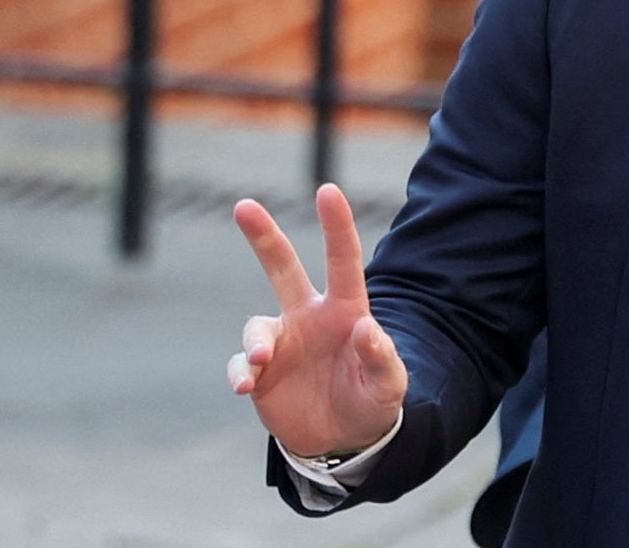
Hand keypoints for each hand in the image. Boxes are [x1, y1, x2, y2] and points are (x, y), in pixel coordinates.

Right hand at [228, 183, 406, 457]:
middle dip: (264, 236)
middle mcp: (309, 317)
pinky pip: (241, 366)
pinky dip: (240, 373)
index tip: (328, 190)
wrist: (345, 438)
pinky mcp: (260, 374)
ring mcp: (282, 343)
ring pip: (256, 324)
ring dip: (256, 341)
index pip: (343, 261)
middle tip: (244, 205)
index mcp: (346, 310)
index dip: (336, 226)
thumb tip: (367, 328)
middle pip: (283, 268)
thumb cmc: (373, 400)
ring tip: (261, 360)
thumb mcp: (389, 384)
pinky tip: (246, 386)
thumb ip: (382, 357)